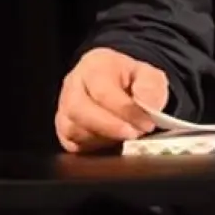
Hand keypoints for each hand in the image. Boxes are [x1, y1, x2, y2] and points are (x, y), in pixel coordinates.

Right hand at [54, 47, 169, 153]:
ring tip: (125, 138)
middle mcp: (73, 85)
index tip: (146, 123)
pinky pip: (72, 143)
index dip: (125, 111)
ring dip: (102, 139)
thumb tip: (147, 105)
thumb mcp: (149, 75)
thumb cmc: (130, 81)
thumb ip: (151, 87)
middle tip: (134, 134)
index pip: (102, 91)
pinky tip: (111, 143)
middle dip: (109, 127)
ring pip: (73, 129)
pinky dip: (93, 148)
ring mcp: (65, 107)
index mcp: (94, 66)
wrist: (119, 85)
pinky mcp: (64, 128)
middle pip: (78, 109)